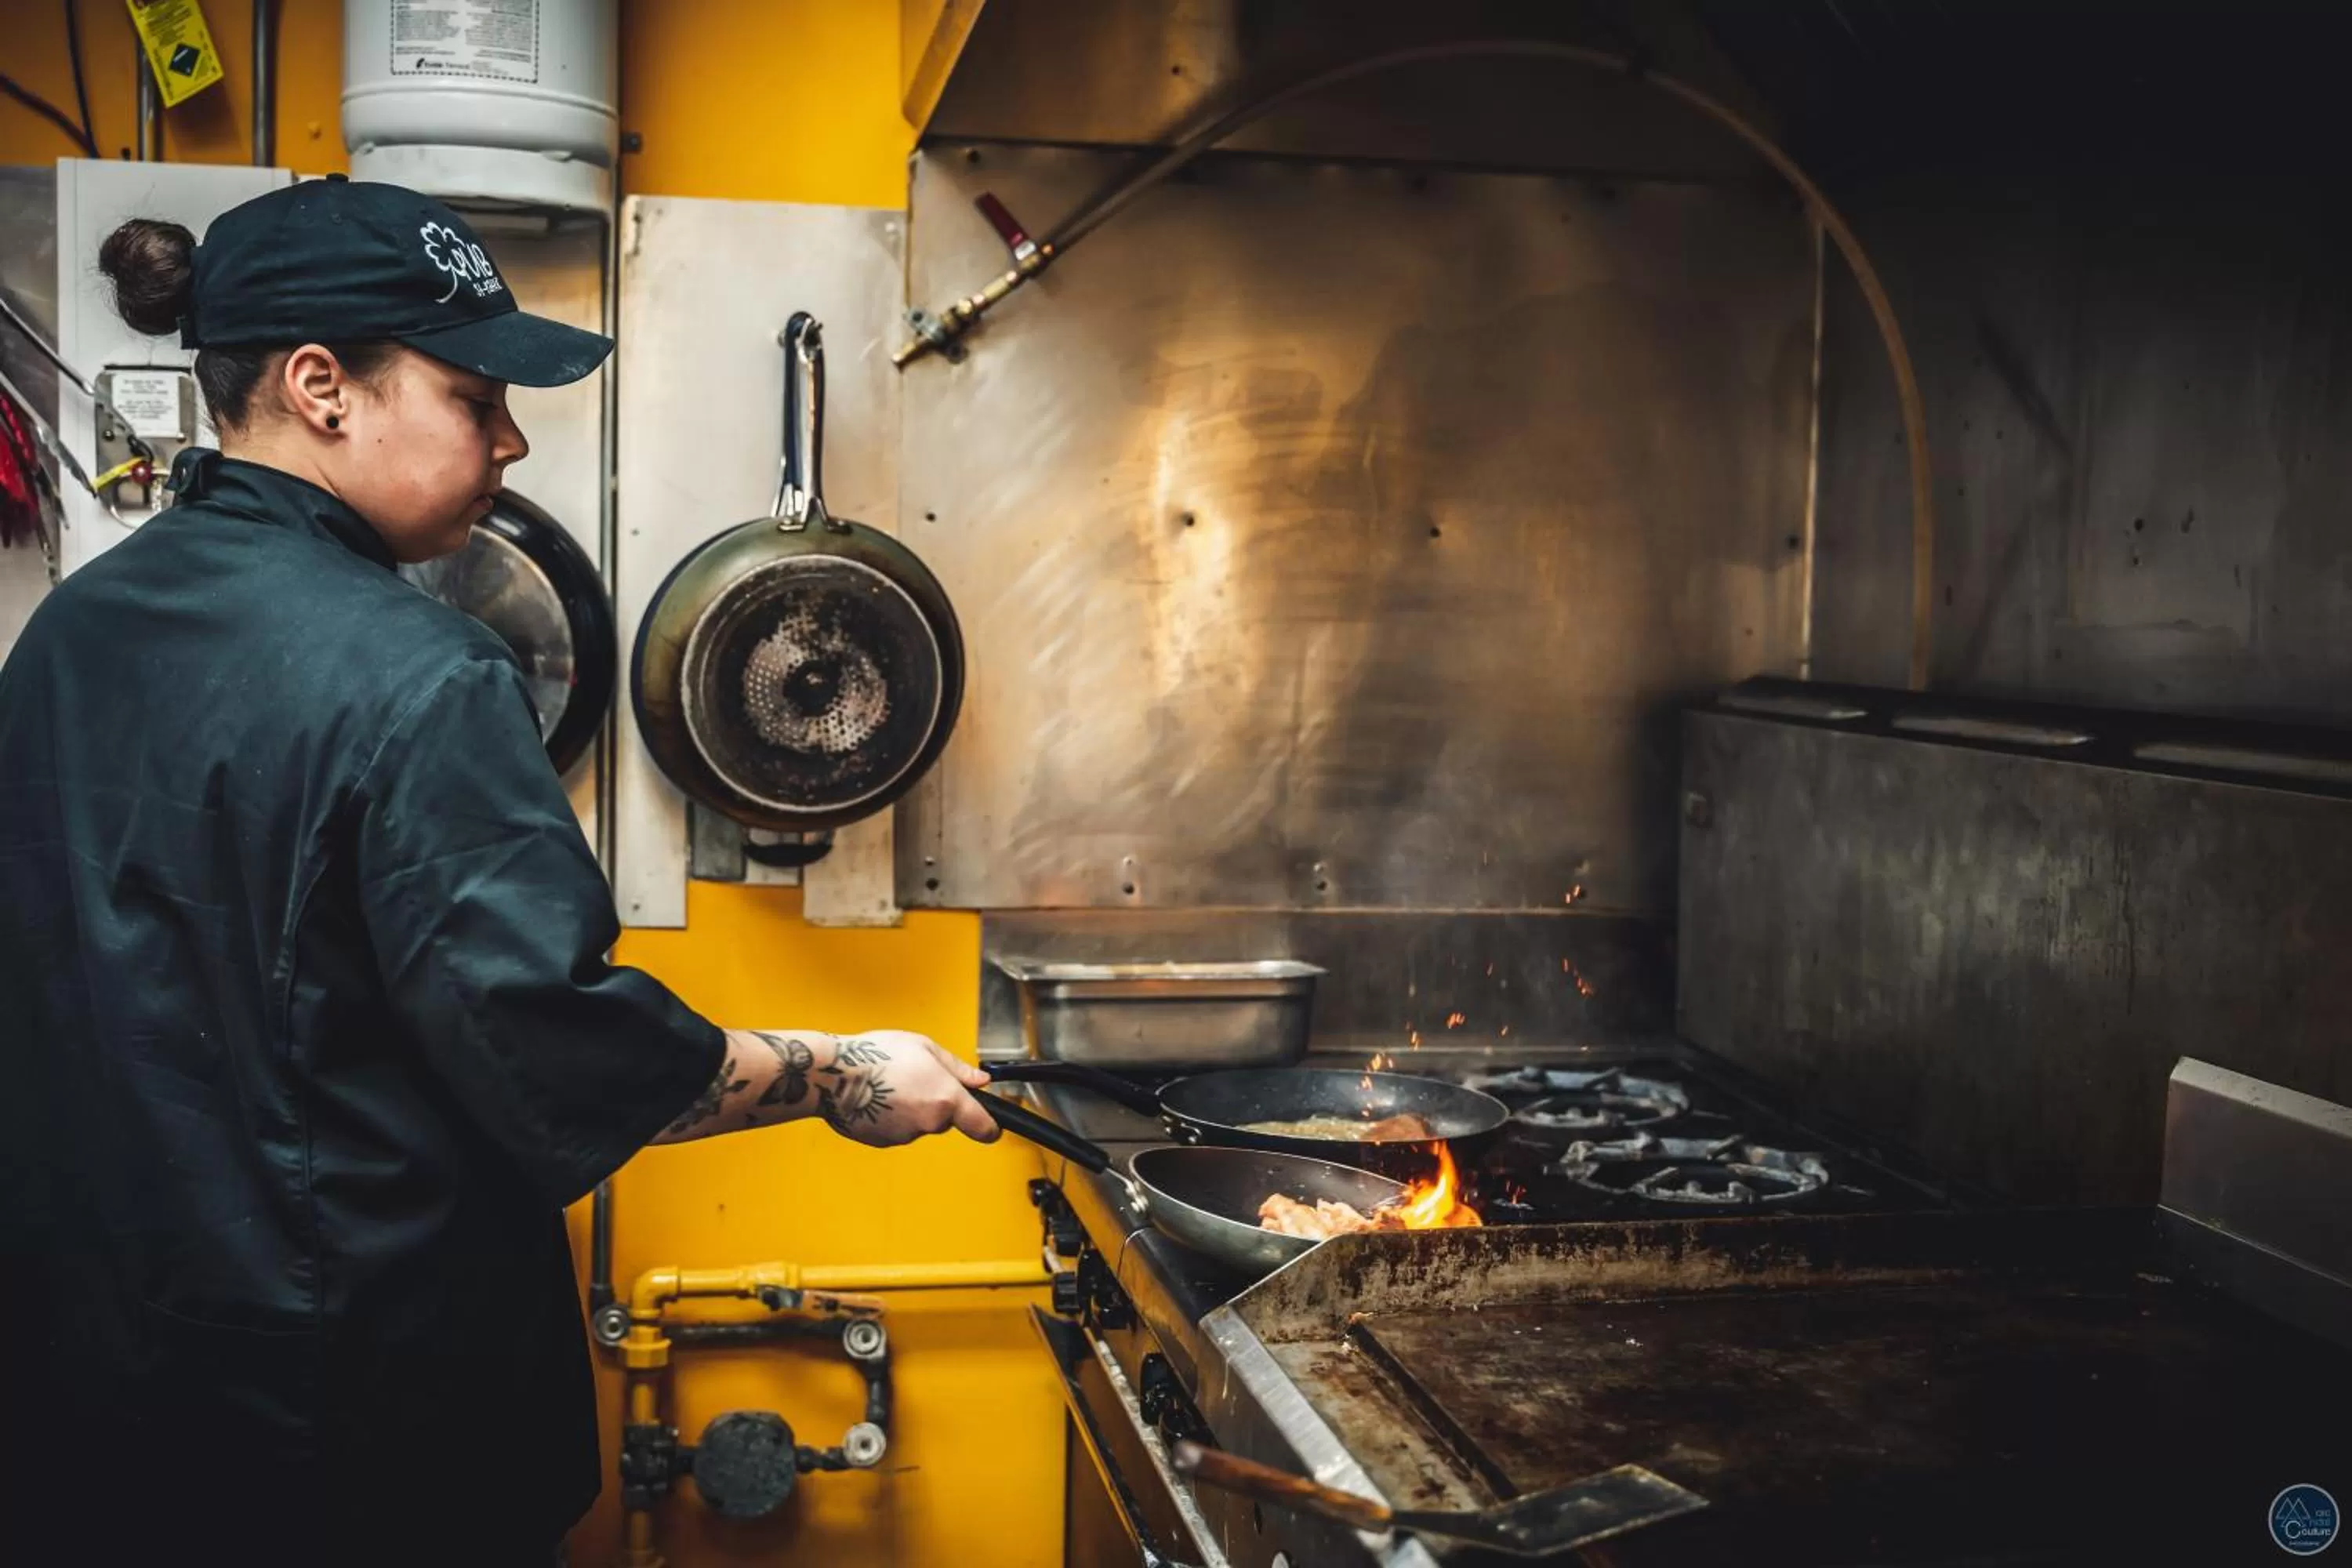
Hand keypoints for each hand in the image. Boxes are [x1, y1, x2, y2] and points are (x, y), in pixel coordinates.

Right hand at [814, 1031, 1000, 1147]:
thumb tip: (980, 1080)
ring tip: (889, 1085)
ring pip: (919, 1124)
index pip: (983, 1126)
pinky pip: (897, 1130)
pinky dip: (891, 1118)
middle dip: (936, 1104)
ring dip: (911, 1109)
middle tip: (914, 1079)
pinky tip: (876, 1098)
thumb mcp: (924, 1047)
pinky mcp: (884, 1142)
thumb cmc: (877, 1055)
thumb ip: (957, 1068)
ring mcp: (905, 1135)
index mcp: (946, 1099)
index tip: (992, 1127)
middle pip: (945, 1120)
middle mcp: (929, 1122)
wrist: (833, 1075)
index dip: (990, 1127)